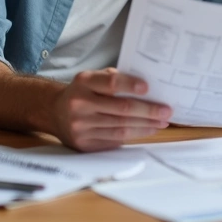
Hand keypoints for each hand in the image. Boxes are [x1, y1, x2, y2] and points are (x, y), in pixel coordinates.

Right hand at [51, 68, 171, 151]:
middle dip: (148, 111)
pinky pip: (115, 140)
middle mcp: (80, 104)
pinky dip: (134, 135)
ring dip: (145, 125)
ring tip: (162, 122)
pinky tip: (148, 130)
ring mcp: (81, 126)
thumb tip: (146, 88)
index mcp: (83, 82)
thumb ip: (113, 79)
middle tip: (166, 111)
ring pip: (121, 128)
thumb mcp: (91, 78)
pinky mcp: (84, 143)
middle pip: (121, 109)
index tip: (148, 88)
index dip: (130, 85)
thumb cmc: (82, 92)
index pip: (110, 84)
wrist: (54, 112)